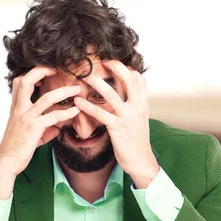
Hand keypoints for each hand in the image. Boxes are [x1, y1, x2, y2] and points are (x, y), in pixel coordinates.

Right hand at [0, 67, 80, 198]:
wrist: (6, 162)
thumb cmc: (16, 148)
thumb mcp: (30, 134)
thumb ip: (44, 128)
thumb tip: (58, 127)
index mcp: (16, 107)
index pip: (19, 82)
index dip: (32, 73)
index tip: (46, 73)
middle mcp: (19, 109)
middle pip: (26, 81)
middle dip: (42, 71)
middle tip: (58, 70)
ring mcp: (26, 118)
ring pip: (46, 98)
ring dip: (64, 92)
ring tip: (77, 90)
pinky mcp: (33, 129)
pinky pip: (53, 117)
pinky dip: (66, 113)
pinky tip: (75, 111)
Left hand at [73, 60, 158, 188]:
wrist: (141, 160)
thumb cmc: (137, 141)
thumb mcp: (140, 119)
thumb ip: (134, 105)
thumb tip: (127, 95)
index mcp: (143, 104)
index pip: (139, 80)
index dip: (127, 69)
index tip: (114, 62)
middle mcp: (137, 108)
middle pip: (130, 80)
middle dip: (117, 67)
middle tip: (103, 60)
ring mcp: (127, 117)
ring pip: (113, 95)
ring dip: (98, 84)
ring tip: (87, 77)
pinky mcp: (117, 128)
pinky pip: (100, 114)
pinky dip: (88, 107)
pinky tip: (78, 102)